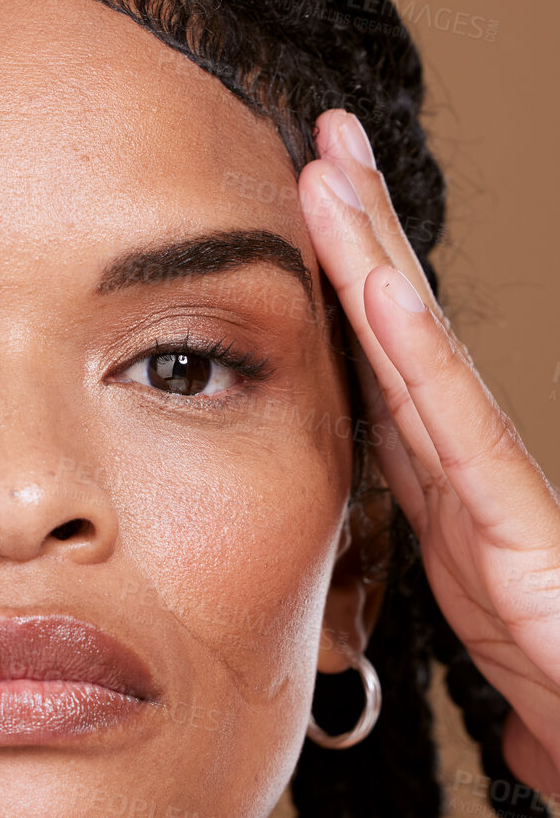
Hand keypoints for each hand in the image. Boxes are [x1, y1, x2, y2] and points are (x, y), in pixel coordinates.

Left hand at [298, 109, 559, 796]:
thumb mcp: (485, 655)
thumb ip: (443, 625)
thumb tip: (416, 673)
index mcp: (444, 497)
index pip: (383, 376)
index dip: (345, 298)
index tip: (304, 223)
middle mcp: (468, 474)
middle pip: (400, 337)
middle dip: (361, 236)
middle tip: (321, 144)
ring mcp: (494, 488)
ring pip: (420, 354)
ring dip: (371, 258)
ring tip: (331, 172)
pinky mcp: (513, 522)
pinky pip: (451, 423)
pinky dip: (411, 350)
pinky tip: (371, 285)